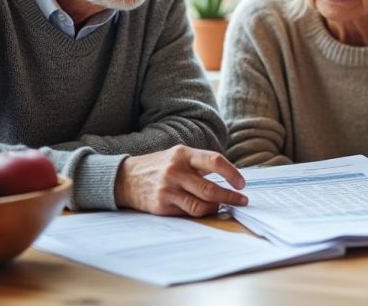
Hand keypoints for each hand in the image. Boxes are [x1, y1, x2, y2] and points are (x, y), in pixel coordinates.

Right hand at [114, 145, 247, 216]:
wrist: (125, 178)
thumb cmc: (159, 166)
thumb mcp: (178, 156)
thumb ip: (200, 164)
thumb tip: (229, 179)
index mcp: (183, 154)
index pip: (214, 161)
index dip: (232, 173)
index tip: (242, 184)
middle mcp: (175, 171)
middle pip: (210, 189)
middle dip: (230, 197)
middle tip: (242, 201)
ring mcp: (168, 189)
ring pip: (201, 205)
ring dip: (217, 208)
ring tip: (224, 206)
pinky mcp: (161, 206)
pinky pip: (188, 213)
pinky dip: (200, 213)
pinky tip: (206, 210)